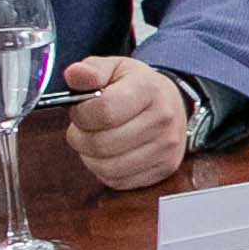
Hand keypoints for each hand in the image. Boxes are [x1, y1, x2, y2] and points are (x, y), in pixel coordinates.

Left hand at [58, 54, 188, 192]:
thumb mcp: (115, 68)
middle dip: (81, 138)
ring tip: (97, 140)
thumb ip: (91, 70)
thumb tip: (75, 75)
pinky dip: (105, 171)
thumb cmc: (138, 87)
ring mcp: (166, 148)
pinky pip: (118, 181)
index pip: (103, 111)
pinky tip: (111, 154)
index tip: (81, 109)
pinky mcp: (164, 169)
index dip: (81, 114)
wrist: (174, 105)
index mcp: (149, 90)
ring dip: (90, 157)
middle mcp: (163, 120)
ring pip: (106, 167)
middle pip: (101, 144)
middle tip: (85, 128)